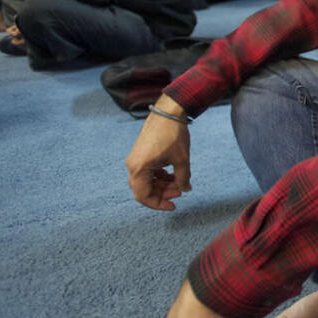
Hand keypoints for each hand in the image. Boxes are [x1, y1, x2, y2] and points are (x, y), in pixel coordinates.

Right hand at [126, 95, 191, 210]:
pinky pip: (147, 172)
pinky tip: (172, 174)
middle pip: (144, 190)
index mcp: (139, 169)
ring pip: (146, 181)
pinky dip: (159, 176)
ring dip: (162, 185)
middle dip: (162, 193)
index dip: (158, 204)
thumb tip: (185, 189)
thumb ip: (183, 178)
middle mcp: (133, 165)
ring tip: (179, 182)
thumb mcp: (182, 159)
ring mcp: (135, 159)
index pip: (143, 196)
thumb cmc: (173, 134)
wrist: (168, 112)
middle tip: (180, 191)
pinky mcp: (140, 154)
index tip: (173, 205)